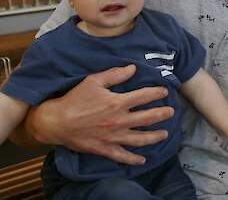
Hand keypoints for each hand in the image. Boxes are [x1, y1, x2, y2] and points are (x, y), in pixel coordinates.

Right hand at [29, 65, 171, 164]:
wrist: (55, 122)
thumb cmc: (74, 99)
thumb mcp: (93, 81)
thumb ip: (115, 74)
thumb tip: (133, 68)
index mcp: (117, 102)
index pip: (144, 96)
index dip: (157, 93)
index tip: (164, 91)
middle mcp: (119, 120)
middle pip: (147, 118)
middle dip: (162, 114)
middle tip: (172, 112)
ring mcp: (113, 136)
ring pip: (140, 138)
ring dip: (154, 137)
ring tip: (165, 134)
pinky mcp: (105, 149)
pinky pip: (122, 156)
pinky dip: (133, 159)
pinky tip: (143, 159)